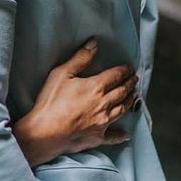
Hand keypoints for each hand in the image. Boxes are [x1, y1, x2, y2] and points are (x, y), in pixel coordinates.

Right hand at [12, 38, 136, 166]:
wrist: (46, 132)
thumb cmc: (52, 101)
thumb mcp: (62, 73)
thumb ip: (80, 58)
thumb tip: (94, 43)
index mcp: (96, 87)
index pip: (115, 76)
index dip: (123, 71)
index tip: (129, 68)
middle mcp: (104, 104)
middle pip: (121, 92)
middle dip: (129, 84)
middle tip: (134, 80)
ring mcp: (102, 123)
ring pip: (121, 110)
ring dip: (129, 102)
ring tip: (133, 96)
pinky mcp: (97, 137)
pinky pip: (113, 136)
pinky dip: (120, 135)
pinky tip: (126, 135)